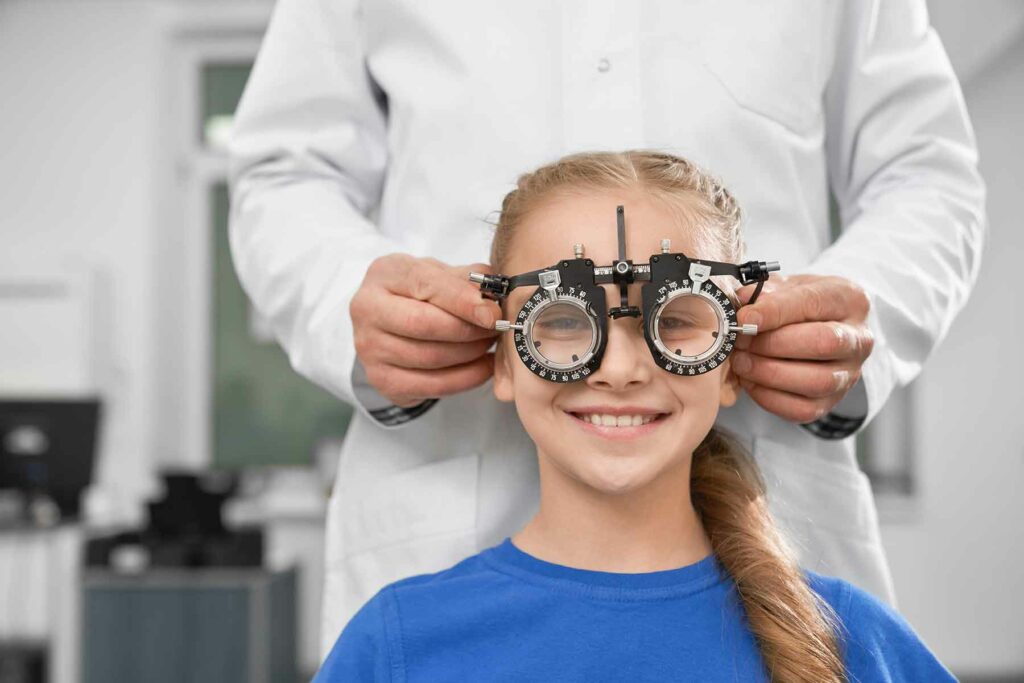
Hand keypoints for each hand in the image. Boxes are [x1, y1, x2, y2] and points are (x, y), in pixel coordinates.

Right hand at [350, 254, 501, 407]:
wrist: (389, 323)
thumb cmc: (420, 293)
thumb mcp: (440, 274)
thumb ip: (466, 279)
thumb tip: (494, 294)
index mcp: (384, 274)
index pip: (425, 285)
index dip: (462, 301)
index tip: (492, 313)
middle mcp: (367, 310)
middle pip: (422, 324)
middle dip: (467, 330)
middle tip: (495, 329)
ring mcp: (370, 348)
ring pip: (430, 357)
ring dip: (470, 354)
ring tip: (489, 344)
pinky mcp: (381, 380)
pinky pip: (431, 385)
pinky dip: (465, 379)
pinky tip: (483, 366)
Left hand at [730, 274, 873, 423]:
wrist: (814, 329)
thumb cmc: (798, 305)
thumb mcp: (786, 286)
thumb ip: (765, 292)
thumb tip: (743, 303)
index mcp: (849, 300)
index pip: (815, 303)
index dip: (775, 312)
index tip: (744, 318)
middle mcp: (858, 339)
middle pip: (823, 343)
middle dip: (773, 344)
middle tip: (741, 341)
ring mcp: (849, 374)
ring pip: (816, 381)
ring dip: (769, 373)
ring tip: (742, 361)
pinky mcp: (831, 402)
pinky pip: (803, 409)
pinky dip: (769, 398)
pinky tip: (751, 381)